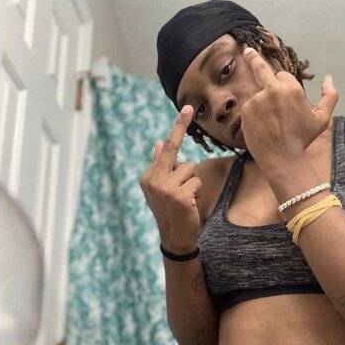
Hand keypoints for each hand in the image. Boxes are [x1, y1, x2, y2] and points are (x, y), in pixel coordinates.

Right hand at [140, 106, 201, 252]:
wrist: (174, 238)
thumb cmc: (170, 211)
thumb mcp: (162, 188)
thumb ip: (160, 165)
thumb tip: (158, 143)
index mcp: (148, 176)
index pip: (166, 149)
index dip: (178, 128)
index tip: (187, 108)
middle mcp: (153, 180)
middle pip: (175, 151)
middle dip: (180, 127)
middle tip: (189, 107)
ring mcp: (166, 188)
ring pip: (190, 169)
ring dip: (193, 183)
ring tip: (186, 198)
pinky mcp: (180, 196)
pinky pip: (197, 182)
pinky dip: (197, 192)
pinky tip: (189, 205)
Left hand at [241, 47, 337, 168]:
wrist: (282, 158)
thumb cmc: (303, 139)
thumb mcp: (322, 118)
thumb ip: (330, 96)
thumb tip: (329, 77)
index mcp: (291, 88)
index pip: (283, 76)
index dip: (285, 87)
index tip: (286, 100)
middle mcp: (271, 90)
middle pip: (260, 68)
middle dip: (254, 57)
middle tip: (247, 50)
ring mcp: (256, 100)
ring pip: (258, 95)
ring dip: (262, 104)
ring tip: (270, 124)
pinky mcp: (245, 111)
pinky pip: (250, 108)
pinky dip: (254, 115)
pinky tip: (262, 128)